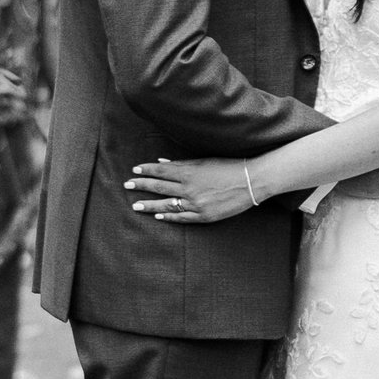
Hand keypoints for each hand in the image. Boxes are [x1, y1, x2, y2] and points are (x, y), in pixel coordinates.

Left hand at [126, 158, 254, 223]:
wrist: (251, 182)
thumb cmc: (229, 166)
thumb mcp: (205, 161)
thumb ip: (182, 164)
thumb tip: (161, 163)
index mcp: (189, 172)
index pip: (161, 171)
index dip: (146, 170)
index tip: (134, 171)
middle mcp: (189, 188)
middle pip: (159, 187)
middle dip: (141, 186)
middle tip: (127, 185)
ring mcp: (196, 204)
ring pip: (166, 204)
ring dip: (149, 205)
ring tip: (135, 205)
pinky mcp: (204, 216)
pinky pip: (182, 217)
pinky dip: (169, 217)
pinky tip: (158, 216)